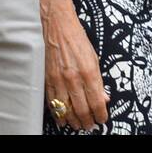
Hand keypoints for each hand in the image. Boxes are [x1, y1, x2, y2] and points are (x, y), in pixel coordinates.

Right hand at [42, 9, 107, 130]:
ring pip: (66, 109)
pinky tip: (62, 119)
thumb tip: (104, 98)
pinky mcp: (48, 80)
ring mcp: (59, 80)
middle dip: (87, 121)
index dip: (100, 114)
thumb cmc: (77, 39)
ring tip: (78, 125)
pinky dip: (58, 114)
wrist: (58, 27)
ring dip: (73, 120)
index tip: (102, 119)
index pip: (96, 101)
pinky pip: (52, 102)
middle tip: (90, 126)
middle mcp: (73, 78)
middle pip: (81, 109)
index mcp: (88, 71)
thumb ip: (98, 81)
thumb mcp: (94, 58)